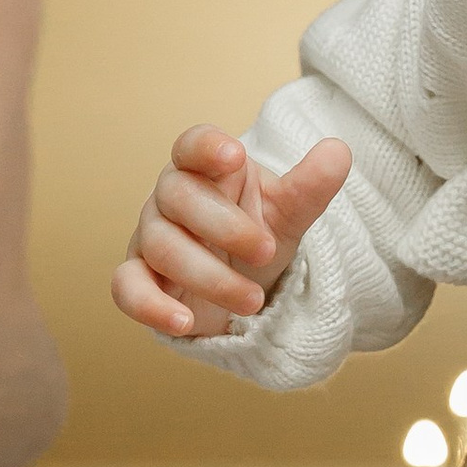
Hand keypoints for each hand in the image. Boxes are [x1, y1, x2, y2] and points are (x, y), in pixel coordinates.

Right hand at [112, 125, 351, 341]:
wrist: (241, 286)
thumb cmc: (256, 236)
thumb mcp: (289, 215)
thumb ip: (309, 187)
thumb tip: (339, 151)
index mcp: (205, 170)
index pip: (191, 144)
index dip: (207, 147)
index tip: (236, 156)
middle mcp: (170, 199)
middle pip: (178, 196)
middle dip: (224, 226)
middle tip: (266, 252)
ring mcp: (150, 238)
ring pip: (162, 247)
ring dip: (209, 276)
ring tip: (252, 300)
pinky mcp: (139, 279)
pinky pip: (127, 286)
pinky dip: (150, 305)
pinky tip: (184, 322)